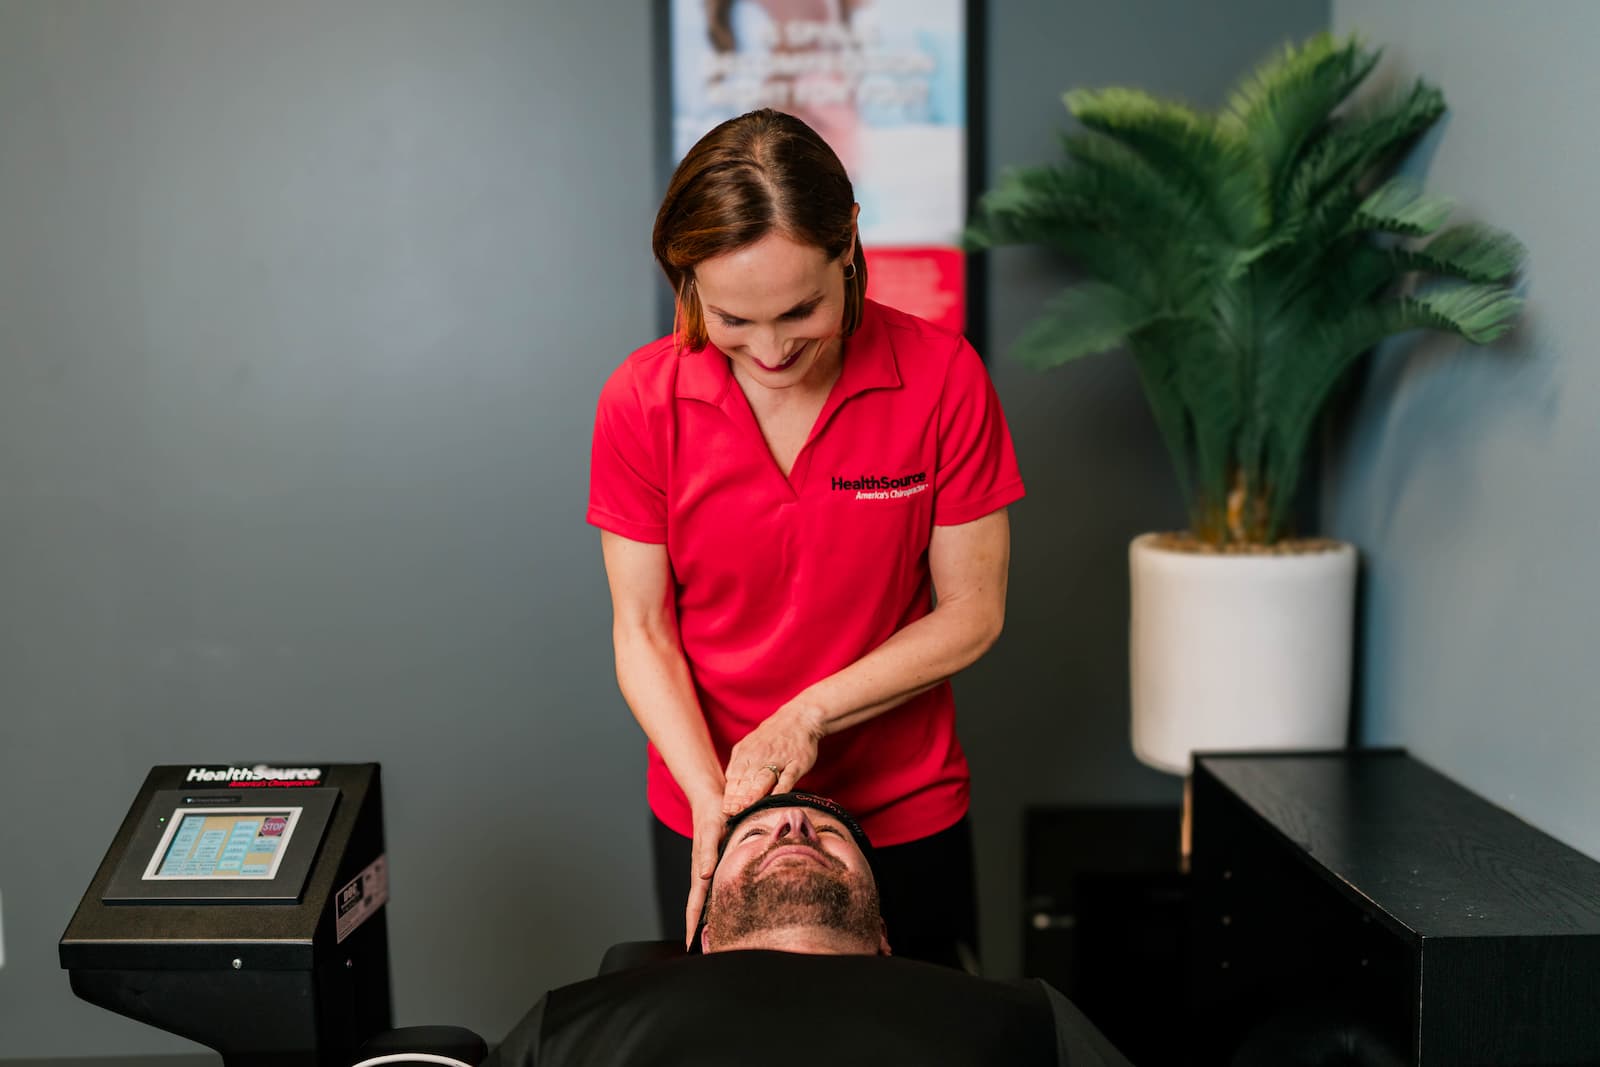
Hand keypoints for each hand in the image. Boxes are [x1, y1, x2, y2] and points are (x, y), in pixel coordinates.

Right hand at [684, 800, 726, 949]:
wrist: (712, 798)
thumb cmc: (713, 814)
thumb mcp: (712, 831)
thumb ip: (708, 853)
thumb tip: (704, 876)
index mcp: (701, 869)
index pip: (694, 905)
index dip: (692, 926)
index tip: (691, 947)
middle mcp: (704, 874)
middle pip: (699, 909)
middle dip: (699, 931)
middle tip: (706, 953)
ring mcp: (710, 870)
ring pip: (708, 901)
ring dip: (707, 920)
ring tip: (715, 941)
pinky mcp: (718, 864)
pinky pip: (715, 890)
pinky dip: (717, 905)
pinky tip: (725, 914)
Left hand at [720, 702, 825, 815]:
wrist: (798, 719)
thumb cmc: (771, 737)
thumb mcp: (748, 745)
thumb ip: (737, 764)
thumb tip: (729, 786)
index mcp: (745, 754)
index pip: (734, 777)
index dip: (730, 794)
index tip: (726, 809)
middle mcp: (760, 758)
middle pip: (747, 780)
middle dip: (739, 797)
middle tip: (733, 812)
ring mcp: (779, 761)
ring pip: (764, 778)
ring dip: (755, 792)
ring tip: (747, 806)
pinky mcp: (797, 763)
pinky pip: (788, 777)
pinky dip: (782, 787)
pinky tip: (776, 798)